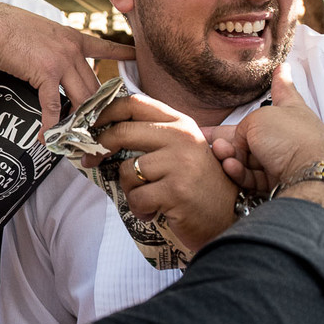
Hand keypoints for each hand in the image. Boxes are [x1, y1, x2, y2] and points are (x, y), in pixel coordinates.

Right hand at [0, 0, 134, 133]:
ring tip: (79, 139)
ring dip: (80, 121)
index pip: (103, 46)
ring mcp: (61, 61)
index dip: (121, 51)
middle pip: (94, 85)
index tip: (136, 55)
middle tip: (98, 129)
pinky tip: (45, 137)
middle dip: (97, 110)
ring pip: (81, 98)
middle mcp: (72, 50)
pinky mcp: (45, 73)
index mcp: (72, 38)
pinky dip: (50, 124)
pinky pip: (53, 105)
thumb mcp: (40, 33)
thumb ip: (52, 49)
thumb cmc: (8, 28)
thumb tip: (51, 67)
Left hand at [91, 94, 237, 251]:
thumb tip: (104, 132)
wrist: (233, 220)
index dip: (106, 112)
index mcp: (181, 123)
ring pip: (128, 171)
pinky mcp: (176, 191)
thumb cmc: (200, 187)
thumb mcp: (182, 152)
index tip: (91, 126)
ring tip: (148, 199)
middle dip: (99, 149)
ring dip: (130, 190)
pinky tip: (155, 212)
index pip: (135, 103)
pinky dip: (140, 210)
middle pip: (122, 132)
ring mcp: (180, 163)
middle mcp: (182, 137)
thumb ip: (153, 138)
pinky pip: (137, 197)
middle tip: (90, 161)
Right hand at [207, 65, 323, 191]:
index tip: (283, 67)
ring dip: (228, 154)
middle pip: (250, 132)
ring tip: (221, 152)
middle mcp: (286, 134)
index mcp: (289, 110)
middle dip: (225, 135)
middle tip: (201, 135)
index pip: (282, 90)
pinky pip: (250, 176)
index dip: (280, 78)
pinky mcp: (275, 180)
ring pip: (245, 156)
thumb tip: (240, 148)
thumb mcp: (257, 119)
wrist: (309, 175)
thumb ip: (241, 129)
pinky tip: (230, 166)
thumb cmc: (289, 138)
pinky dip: (238, 171)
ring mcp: (281, 158)